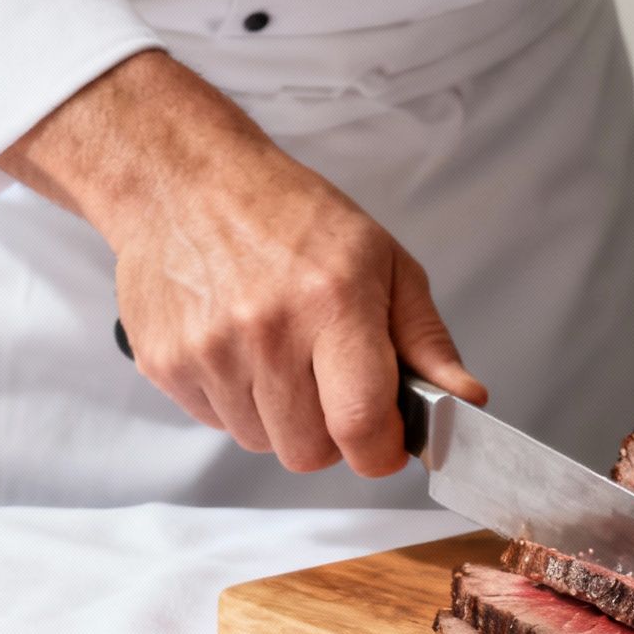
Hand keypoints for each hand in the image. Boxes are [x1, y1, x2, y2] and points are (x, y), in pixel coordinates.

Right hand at [0, 51, 486, 475]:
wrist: (183, 180)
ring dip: (281, 418)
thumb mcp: (381, 261)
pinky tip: (240, 349)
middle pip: (310, 453)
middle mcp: (267, 331)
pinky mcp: (166, 363)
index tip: (387, 441)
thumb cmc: (288, 215)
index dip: (381, 451)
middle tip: (331, 385)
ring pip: (263, 443)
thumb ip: (425, 340)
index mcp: (333, 302)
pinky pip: (218, 423)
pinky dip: (237, 402)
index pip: (362, 426)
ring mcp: (210, 350)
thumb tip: (466, 401)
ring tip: (279, 355)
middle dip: (332, 435)